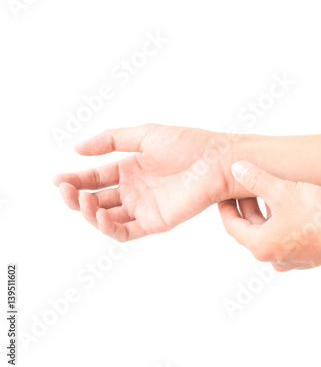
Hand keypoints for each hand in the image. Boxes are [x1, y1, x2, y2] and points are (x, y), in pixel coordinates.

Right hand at [54, 124, 236, 240]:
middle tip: (65, 189)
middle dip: (76, 196)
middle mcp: (135, 190)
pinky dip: (109, 227)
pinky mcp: (156, 221)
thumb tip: (77, 148)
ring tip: (81, 198)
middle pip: (96, 198)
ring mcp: (144, 207)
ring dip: (88, 211)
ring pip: (106, 217)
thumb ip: (111, 140)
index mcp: (131, 168)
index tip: (56, 179)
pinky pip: (126, 230)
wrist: (217, 160)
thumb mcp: (144, 135)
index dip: (75, 179)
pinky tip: (100, 213)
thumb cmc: (188, 144)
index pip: (95, 177)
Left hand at [218, 161, 320, 270]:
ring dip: (265, 210)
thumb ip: (256, 179)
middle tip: (245, 182)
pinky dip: (282, 218)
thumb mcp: (283, 191)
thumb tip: (236, 169)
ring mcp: (292, 257)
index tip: (223, 189)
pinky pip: (287, 234)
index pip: (232, 224)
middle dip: (247, 204)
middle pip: (251, 227)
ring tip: (267, 187)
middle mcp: (273, 256)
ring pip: (270, 230)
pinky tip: (290, 200)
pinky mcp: (309, 253)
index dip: (225, 205)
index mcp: (261, 246)